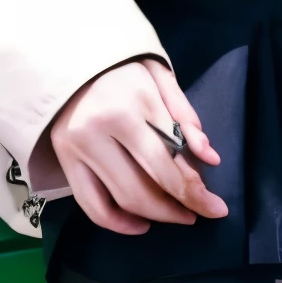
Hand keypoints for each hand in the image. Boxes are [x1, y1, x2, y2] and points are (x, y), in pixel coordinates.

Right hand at [51, 57, 227, 235]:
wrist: (67, 57)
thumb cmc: (121, 67)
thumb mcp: (160, 77)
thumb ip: (185, 116)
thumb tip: (211, 159)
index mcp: (134, 101)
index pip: (170, 160)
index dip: (196, 190)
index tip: (217, 207)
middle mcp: (103, 127)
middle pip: (146, 186)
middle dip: (179, 209)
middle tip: (199, 215)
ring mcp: (80, 146)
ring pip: (121, 199)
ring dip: (154, 216)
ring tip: (176, 217)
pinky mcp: (65, 160)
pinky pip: (90, 204)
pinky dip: (116, 222)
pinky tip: (140, 224)